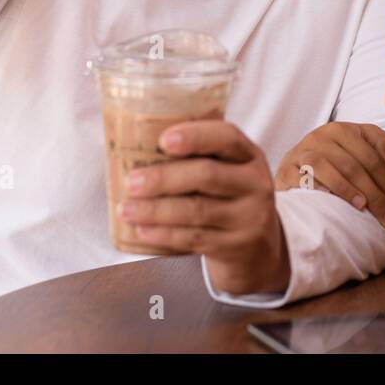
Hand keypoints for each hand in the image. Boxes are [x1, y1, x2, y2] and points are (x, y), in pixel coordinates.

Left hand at [119, 119, 290, 295]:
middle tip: (132, 182)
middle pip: (207, 176)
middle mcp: (255, 184)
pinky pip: (194, 239)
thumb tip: (137, 148)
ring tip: (126, 209)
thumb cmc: (227, 197)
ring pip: (196, 211)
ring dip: (156, 210)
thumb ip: (197, 158)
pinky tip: (142, 230)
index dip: (196, 136)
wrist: (257, 247)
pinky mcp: (236, 246)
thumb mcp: (227, 171)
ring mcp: (249, 218)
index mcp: (249, 156)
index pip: (227, 137)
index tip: (164, 140)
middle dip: (164, 178)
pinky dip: (164, 234)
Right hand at [274, 120, 384, 226]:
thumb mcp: (362, 144)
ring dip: (345, 187)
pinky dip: (312, 186)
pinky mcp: (285, 170)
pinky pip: (298, 177)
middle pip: (352, 165)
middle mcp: (319, 137)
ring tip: (362, 206)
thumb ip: (383, 145)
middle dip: (375, 194)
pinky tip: (326, 197)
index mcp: (342, 130)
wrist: (297, 163)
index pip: (372, 158)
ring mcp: (300, 153)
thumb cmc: (337, 157)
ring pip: (324, 167)